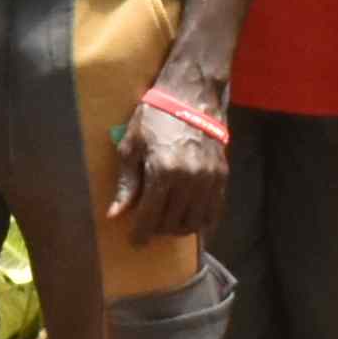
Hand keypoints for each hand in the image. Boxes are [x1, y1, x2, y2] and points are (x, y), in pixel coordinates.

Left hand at [108, 69, 230, 246]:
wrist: (191, 96)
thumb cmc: (154, 118)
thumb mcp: (131, 146)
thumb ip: (126, 184)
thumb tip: (115, 215)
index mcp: (162, 172)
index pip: (150, 217)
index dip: (140, 234)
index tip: (135, 242)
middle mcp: (189, 180)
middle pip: (171, 223)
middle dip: (157, 230)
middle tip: (148, 227)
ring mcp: (209, 180)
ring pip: (194, 222)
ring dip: (178, 229)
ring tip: (166, 223)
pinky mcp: (222, 177)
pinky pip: (214, 212)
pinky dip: (201, 222)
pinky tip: (190, 221)